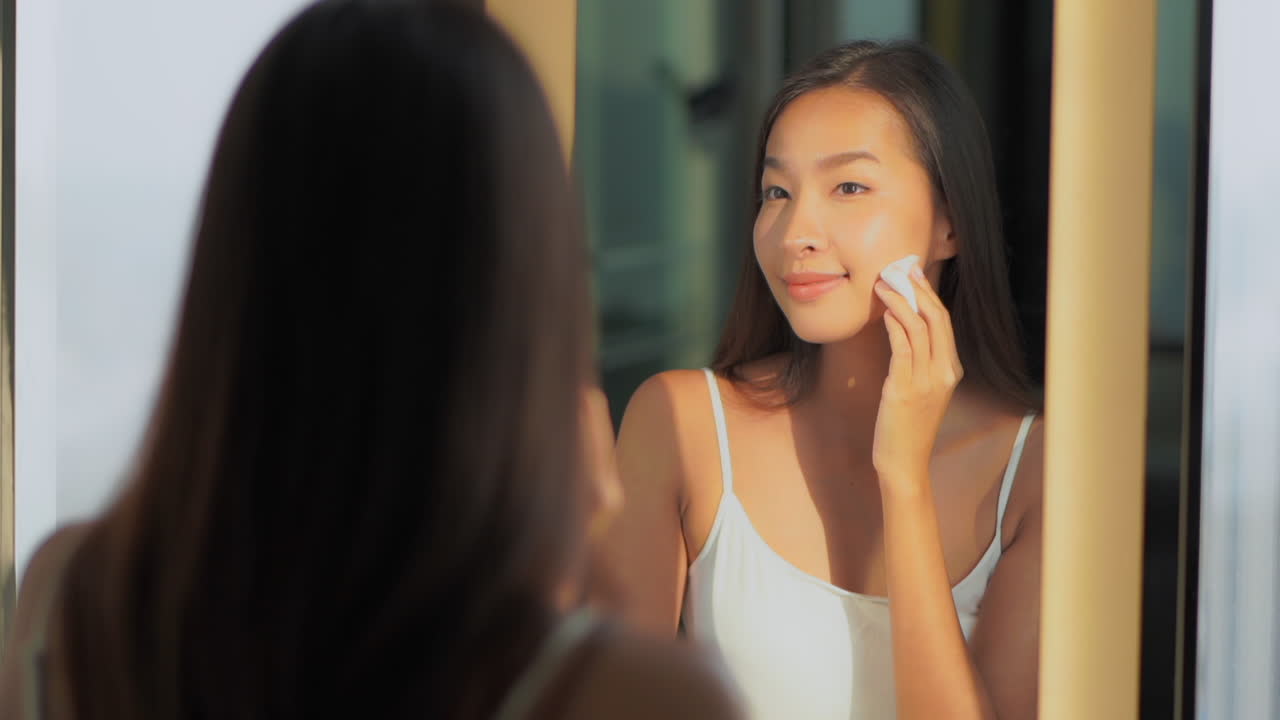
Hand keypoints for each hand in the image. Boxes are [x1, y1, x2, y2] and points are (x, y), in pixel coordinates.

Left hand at [871, 266, 963, 488]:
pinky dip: (895, 326)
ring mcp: (926, 381)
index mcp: (952, 371)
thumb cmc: (908, 426)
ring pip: (919, 329)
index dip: (928, 296)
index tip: (913, 276)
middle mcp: (944, 373)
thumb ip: (919, 361)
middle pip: (936, 319)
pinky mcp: (905, 389)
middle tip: (898, 271)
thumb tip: (903, 327)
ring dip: (899, 302)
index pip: (944, 323)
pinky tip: (885, 313)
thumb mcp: (922, 390)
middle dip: (917, 291)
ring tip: (883, 286)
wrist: (904, 462)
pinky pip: (903, 348)